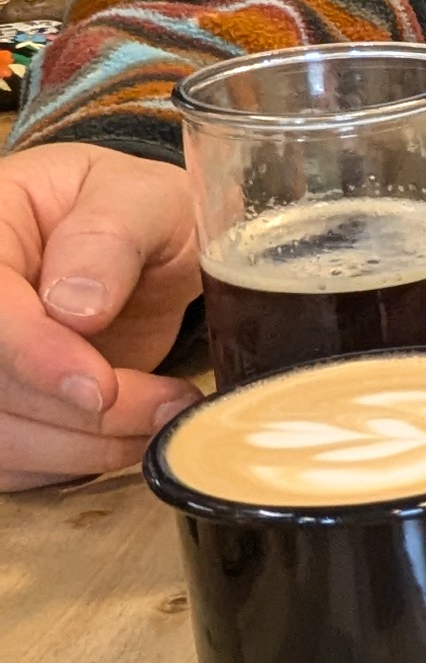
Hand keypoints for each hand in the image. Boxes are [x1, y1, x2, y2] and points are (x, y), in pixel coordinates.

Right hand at [0, 141, 202, 482]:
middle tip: (170, 403)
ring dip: (88, 446)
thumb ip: (109, 236)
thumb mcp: (142, 199)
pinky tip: (130, 434)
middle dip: (83, 413)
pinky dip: (75, 462)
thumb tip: (75, 306)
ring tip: (166, 415)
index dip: (34, 356)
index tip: (99, 390)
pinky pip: (13, 463)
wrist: (137, 246)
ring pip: (0, 436)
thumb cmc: (136, 213)